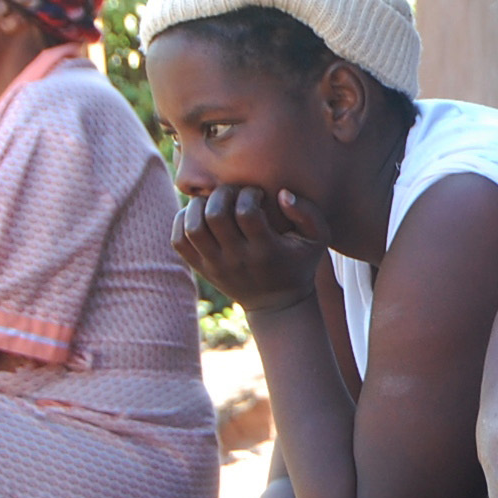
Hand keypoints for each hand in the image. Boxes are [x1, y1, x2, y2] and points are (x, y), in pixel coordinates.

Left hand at [173, 186, 330, 314]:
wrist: (277, 305)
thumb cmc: (299, 262)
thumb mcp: (318, 239)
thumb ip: (308, 213)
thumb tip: (281, 194)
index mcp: (266, 250)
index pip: (246, 212)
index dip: (250, 194)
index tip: (257, 194)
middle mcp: (237, 259)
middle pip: (216, 215)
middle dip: (223, 193)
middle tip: (234, 193)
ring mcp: (216, 266)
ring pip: (193, 227)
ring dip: (200, 205)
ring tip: (215, 202)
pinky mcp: (202, 269)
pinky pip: (179, 241)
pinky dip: (183, 220)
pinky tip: (201, 215)